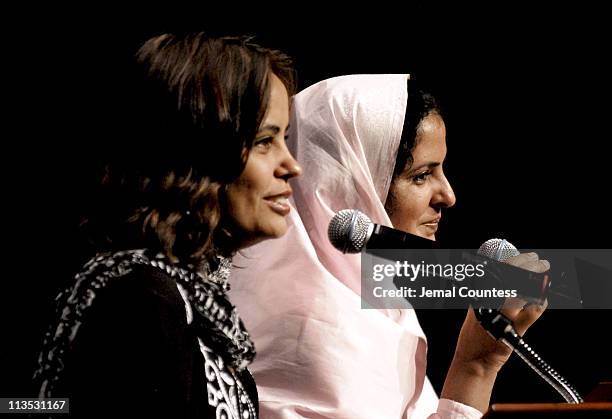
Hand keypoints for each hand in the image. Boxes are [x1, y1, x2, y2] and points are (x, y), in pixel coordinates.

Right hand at [453, 252, 549, 373]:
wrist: (474, 357)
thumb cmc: (477, 330)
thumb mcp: (477, 305)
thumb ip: (489, 290)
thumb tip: (512, 273)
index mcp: (479, 293)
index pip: (499, 268)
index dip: (517, 260)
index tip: (528, 257)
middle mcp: (488, 301)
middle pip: (512, 276)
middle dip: (530, 265)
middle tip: (541, 262)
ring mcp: (500, 314)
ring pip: (522, 290)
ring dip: (538, 281)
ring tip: (546, 276)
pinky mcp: (512, 329)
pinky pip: (532, 311)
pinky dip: (540, 303)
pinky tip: (543, 299)